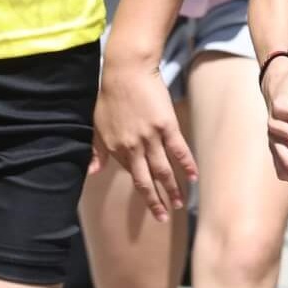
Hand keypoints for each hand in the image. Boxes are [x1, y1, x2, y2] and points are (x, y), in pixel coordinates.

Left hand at [96, 53, 197, 219]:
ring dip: (172, 189)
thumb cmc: (109, 94)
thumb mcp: (97, 124)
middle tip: (164, 217)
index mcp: (115, 148)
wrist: (126, 70)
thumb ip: (96, 150)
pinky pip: (178, 150)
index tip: (151, 199)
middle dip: (156, 201)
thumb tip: (93, 172)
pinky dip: (186, 165)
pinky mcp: (166, 126)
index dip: (143, 186)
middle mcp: (132, 147)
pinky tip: (194, 177)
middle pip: (146, 180)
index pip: (131, 173)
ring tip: (180, 203)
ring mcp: (150, 137)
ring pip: (162, 170)